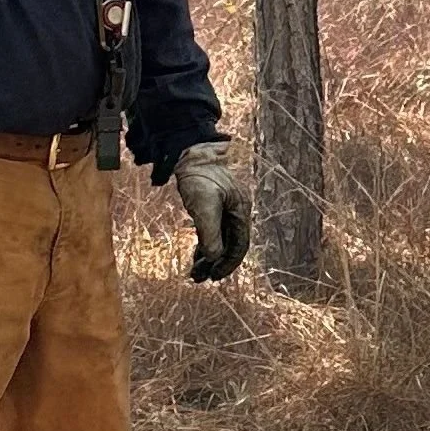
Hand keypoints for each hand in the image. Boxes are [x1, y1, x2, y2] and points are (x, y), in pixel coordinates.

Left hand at [173, 139, 251, 281]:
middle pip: (230, 245)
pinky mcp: (212, 206)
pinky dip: (205, 244)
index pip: (239, 246)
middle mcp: (236, 212)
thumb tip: (213, 258)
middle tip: (200, 279)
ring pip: (221, 240)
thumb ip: (210, 234)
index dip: (228, 264)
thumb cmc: (199, 176)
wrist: (189, 151)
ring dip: (210, 257)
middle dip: (217, 263)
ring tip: (196, 272)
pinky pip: (212, 231)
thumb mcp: (203, 207)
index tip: (213, 277)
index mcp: (240, 211)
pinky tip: (197, 255)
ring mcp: (224, 209)